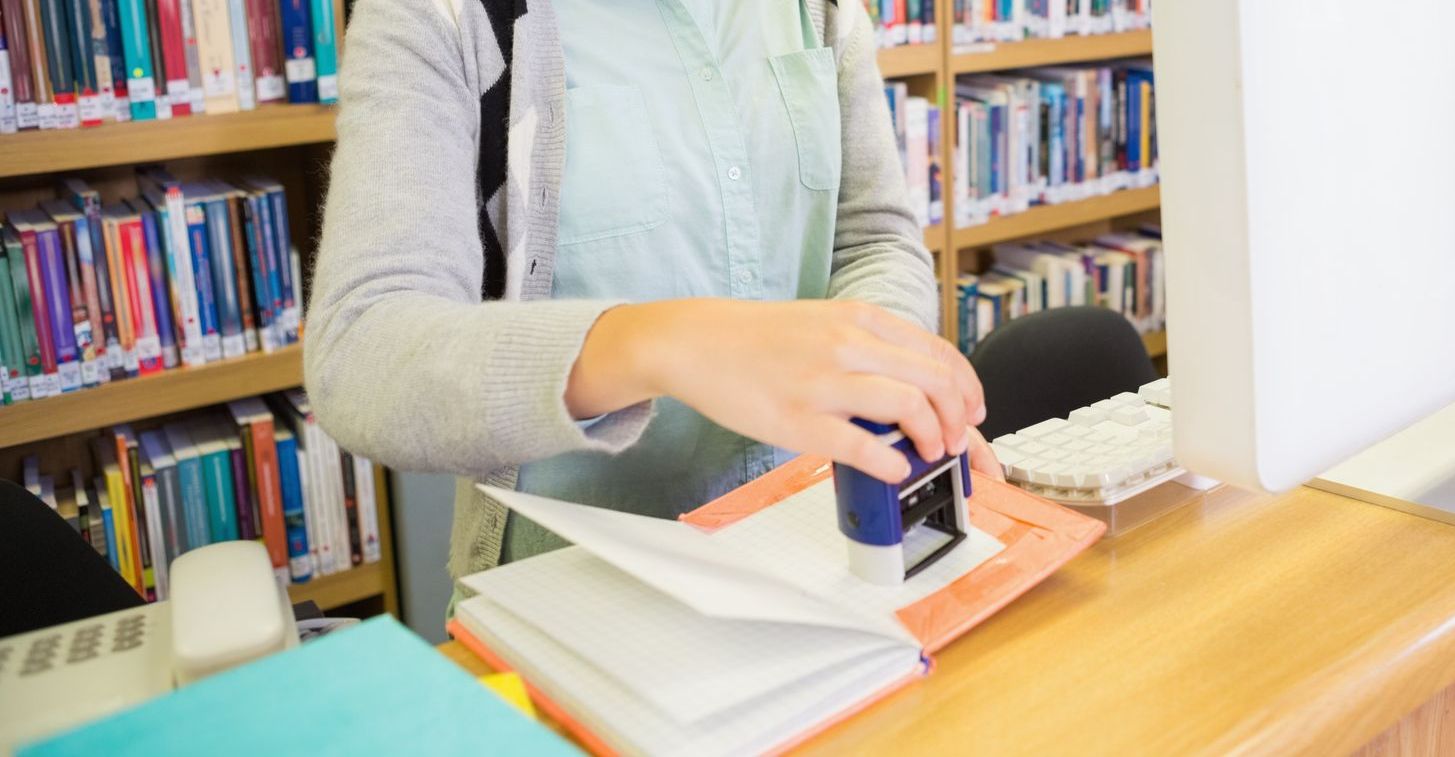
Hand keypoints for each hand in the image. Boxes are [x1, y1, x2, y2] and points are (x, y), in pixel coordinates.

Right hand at [566, 298, 997, 483]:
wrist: (694, 342)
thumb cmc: (756, 339)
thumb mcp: (823, 322)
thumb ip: (868, 346)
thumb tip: (914, 385)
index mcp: (859, 319)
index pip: (938, 352)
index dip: (969, 389)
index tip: (976, 414)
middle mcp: (848, 344)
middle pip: (935, 380)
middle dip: (961, 418)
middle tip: (959, 442)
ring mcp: (824, 382)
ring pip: (909, 406)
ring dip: (935, 437)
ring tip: (932, 453)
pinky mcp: (799, 420)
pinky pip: (863, 445)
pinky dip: (892, 461)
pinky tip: (895, 467)